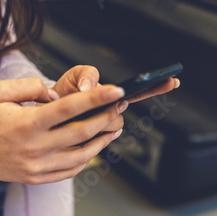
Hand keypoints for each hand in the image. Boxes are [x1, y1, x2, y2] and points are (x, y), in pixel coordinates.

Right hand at [0, 78, 126, 184]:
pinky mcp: (36, 178)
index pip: (71, 108)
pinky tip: (93, 147)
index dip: (97, 98)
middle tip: (120, 107)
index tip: (117, 90)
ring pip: (82, 155)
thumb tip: (57, 96)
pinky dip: (85, 159)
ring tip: (114, 128)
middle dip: (107, 117)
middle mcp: (35, 147)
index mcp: (27, 123)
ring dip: (102, 141)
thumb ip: (31, 86)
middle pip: (82, 133)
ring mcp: (36, 167)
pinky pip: (70, 171)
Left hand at [51, 65, 180, 130]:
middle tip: (90, 104)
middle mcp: (111, 113)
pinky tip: (74, 126)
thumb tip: (91, 88)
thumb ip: (86, 74)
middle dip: (106, 109)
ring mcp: (101, 128)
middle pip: (120, 115)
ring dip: (94, 119)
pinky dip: (86, 131)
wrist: (44, 113)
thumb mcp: (73, 76)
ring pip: (110, 127)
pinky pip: (96, 139)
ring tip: (73, 113)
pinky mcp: (91, 141)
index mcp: (111, 96)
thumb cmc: (61, 93)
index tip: (173, 81)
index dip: (156, 86)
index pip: (138, 92)